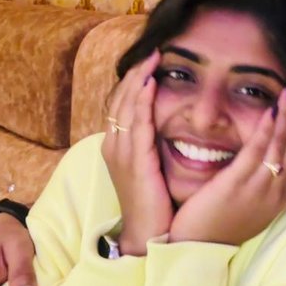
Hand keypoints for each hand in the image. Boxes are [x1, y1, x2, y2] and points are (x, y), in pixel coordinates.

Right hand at [102, 51, 173, 255]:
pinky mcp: (135, 162)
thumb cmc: (154, 204)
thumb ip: (155, 144)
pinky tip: (150, 84)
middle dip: (136, 72)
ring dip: (139, 79)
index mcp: (117, 147)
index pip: (122, 103)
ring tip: (153, 57)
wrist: (149, 236)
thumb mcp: (151, 168)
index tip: (151, 60)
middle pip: (120, 98)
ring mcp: (121, 153)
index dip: (135, 80)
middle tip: (153, 50)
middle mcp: (113, 146)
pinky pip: (136, 124)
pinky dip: (141, 102)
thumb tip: (172, 125)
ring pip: (125, 106)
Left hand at [169, 90, 285, 245]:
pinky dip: (266, 129)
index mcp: (275, 199)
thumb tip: (253, 166)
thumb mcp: (242, 207)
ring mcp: (258, 189)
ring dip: (285, 117)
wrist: (195, 252)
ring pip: (278, 145)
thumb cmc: (213, 230)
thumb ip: (250, 185)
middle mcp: (274, 193)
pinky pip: (257, 151)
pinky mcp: (237, 185)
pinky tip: (271, 111)